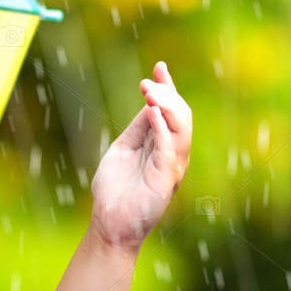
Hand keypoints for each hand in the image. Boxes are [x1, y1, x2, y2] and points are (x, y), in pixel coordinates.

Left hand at [89, 61, 192, 252]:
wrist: (109, 223)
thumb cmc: (114, 189)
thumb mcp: (124, 149)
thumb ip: (138, 128)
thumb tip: (150, 102)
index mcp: (162, 145)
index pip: (171, 110)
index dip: (168, 87)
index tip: (159, 66)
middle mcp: (172, 153)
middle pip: (180, 114)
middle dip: (167, 93)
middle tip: (147, 83)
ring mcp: (171, 166)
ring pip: (181, 128)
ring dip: (167, 105)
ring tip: (150, 92)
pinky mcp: (166, 178)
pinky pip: (169, 148)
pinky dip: (162, 128)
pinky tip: (152, 112)